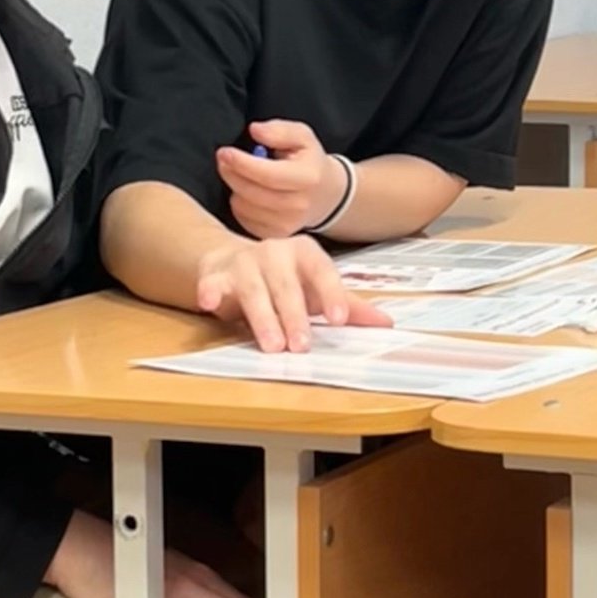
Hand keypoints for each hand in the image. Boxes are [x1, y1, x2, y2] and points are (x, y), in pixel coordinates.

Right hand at [195, 233, 391, 353]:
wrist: (234, 259)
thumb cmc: (285, 279)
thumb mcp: (316, 289)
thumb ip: (348, 305)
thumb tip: (387, 323)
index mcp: (306, 253)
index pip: (322, 271)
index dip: (331, 294)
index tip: (338, 318)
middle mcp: (276, 252)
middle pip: (287, 286)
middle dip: (294, 316)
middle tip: (301, 345)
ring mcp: (245, 261)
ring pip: (254, 289)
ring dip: (262, 317)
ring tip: (272, 345)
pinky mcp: (216, 272)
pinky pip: (211, 281)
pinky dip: (209, 290)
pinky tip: (208, 303)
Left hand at [216, 118, 347, 238]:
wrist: (325, 195)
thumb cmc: (309, 162)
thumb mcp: (302, 136)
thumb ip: (279, 130)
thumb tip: (255, 130)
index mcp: (307, 178)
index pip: (267, 174)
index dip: (241, 163)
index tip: (224, 152)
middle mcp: (299, 205)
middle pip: (251, 192)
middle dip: (231, 174)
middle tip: (223, 159)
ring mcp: (287, 224)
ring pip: (244, 207)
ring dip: (236, 189)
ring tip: (242, 175)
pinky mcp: (275, 234)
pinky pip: (243, 220)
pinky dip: (240, 205)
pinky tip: (248, 193)